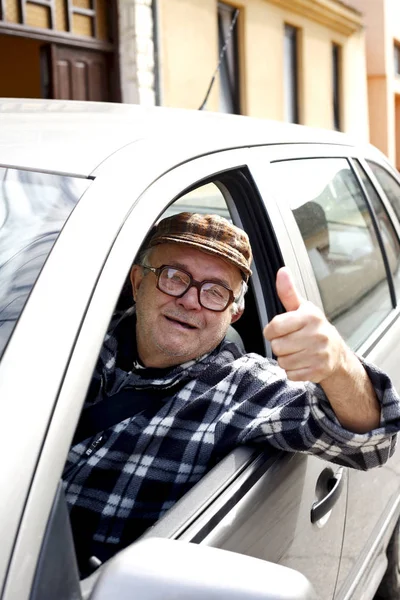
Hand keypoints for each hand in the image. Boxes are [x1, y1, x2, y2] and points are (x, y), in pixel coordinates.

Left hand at [263, 267, 345, 382]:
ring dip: (286, 359)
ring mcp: (319, 354)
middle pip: (277, 346)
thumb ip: (288, 292)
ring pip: (283, 361)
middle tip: (291, 342)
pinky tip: (302, 362)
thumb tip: (282, 271)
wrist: (336, 353)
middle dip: (279, 345)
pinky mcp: (319, 371)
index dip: (271, 331)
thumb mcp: (302, 308)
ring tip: (297, 351)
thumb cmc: (313, 327)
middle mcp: (317, 334)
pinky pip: (290, 374)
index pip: (274, 327)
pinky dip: (293, 371)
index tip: (277, 331)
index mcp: (310, 316)